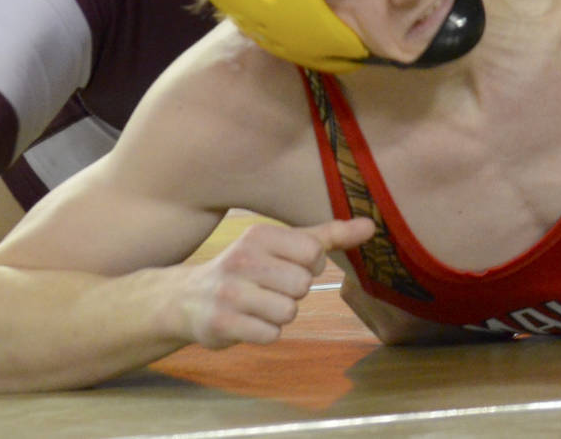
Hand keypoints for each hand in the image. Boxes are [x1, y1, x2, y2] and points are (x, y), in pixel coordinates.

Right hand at [173, 218, 373, 349]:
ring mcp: (230, 292)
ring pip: (288, 312)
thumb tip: (371, 225)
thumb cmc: (248, 268)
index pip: (313, 252)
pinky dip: (265, 332)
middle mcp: (242, 259)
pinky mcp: (222, 323)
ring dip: (280, 314)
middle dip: (294, 292)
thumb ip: (329, 235)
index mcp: (259, 235)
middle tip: (271, 288)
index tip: (289, 265)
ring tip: (259, 304)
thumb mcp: (284, 244)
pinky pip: (270, 334)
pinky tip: (248, 321)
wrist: (189, 298)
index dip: (310, 265)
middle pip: (302, 285)